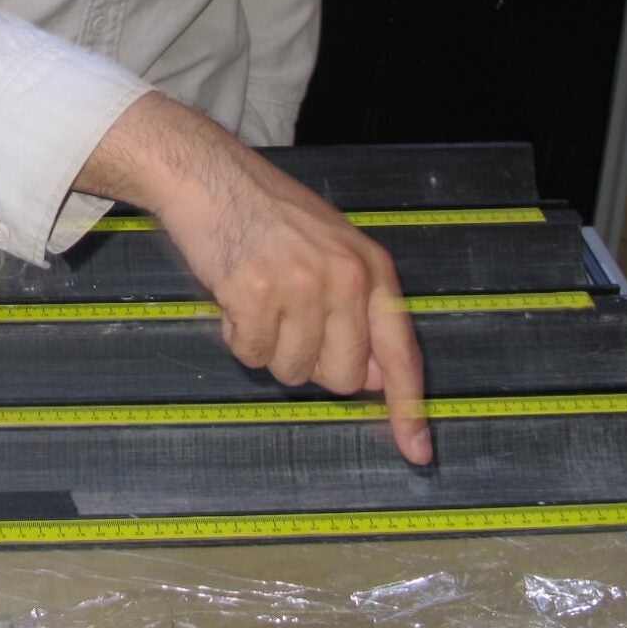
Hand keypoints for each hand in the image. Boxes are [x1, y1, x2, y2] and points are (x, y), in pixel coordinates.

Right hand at [78, 94, 429, 463]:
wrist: (209, 175)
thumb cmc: (267, 214)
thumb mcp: (332, 250)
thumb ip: (357, 311)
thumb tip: (370, 378)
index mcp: (372, 268)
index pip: (401, 351)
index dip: (408, 408)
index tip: (417, 452)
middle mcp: (345, 278)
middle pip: (342, 377)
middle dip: (310, 362)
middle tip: (286, 318)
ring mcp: (301, 285)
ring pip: (292, 370)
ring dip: (267, 345)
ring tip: (256, 296)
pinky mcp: (255, 293)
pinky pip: (249, 353)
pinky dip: (235, 334)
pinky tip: (233, 293)